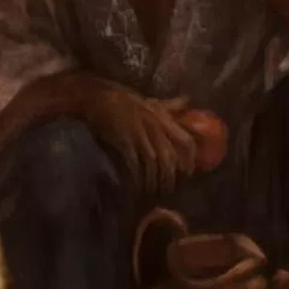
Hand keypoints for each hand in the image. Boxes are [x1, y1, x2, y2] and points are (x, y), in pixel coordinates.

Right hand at [76, 79, 200, 195]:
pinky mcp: (123, 142)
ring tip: (153, 192)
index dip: (190, 159)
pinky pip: (134, 164)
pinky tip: (137, 186)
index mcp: (164, 120)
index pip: (186, 142)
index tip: (188, 172)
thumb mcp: (152, 100)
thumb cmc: (125, 99)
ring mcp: (139, 136)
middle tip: (169, 190)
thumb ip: (171, 105)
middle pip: (170, 158)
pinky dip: (137, 176)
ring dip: (154, 180)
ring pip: (154, 164)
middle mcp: (155, 129)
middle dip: (170, 176)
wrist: (98, 96)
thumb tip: (188, 99)